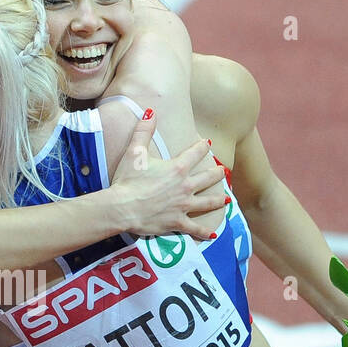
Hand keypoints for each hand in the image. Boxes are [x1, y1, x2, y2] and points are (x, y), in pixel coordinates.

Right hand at [108, 109, 229, 239]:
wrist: (122, 208)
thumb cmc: (128, 181)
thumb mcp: (134, 153)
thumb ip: (143, 131)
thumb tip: (150, 112)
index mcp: (177, 168)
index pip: (195, 153)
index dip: (202, 146)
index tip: (207, 143)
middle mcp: (185, 187)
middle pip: (207, 178)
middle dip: (216, 173)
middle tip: (222, 171)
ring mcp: (183, 206)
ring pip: (207, 202)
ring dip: (217, 200)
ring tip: (225, 199)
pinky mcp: (177, 222)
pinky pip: (194, 228)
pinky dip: (203, 232)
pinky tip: (212, 234)